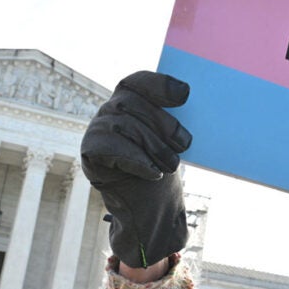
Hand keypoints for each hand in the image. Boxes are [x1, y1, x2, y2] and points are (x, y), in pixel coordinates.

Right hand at [80, 71, 191, 268]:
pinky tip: (153, 173)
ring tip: (171, 164)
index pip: (137, 82)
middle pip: (131, 103)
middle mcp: (109, 111)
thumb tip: (199, 103)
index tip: (185, 94)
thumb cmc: (163, 167)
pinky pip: (110, 148)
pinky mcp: (90, 153)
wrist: (149, 207)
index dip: (159, 84)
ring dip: (152, 146)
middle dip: (161, 122)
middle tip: (185, 142)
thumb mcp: (172, 140)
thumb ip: (174, 120)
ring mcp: (97, 130)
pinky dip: (136, 161)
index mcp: (130, 100)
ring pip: (122, 125)